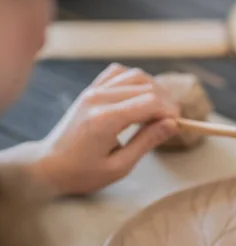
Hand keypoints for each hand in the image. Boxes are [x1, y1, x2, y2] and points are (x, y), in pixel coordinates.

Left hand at [29, 63, 179, 195]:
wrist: (47, 166)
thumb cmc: (82, 172)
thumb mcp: (119, 166)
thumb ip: (147, 142)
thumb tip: (173, 124)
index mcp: (105, 119)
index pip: (150, 102)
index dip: (171, 111)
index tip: (178, 125)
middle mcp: (99, 98)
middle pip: (147, 86)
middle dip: (167, 102)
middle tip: (172, 121)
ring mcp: (93, 91)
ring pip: (135, 75)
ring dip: (154, 89)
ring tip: (159, 110)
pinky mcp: (90, 89)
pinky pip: (119, 73)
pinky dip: (135, 81)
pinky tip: (139, 97)